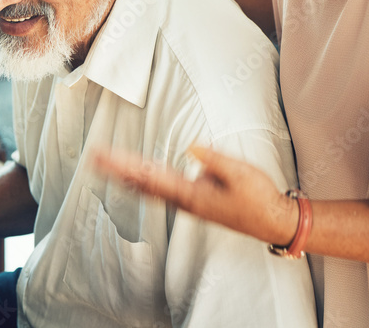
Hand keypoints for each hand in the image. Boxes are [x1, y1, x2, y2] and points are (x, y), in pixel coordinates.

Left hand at [91, 145, 297, 244]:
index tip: (106, 158)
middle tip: (94, 158)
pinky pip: (162, 192)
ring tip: (107, 167)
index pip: (151, 177)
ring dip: (127, 176)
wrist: (273, 221)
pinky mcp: (196, 203)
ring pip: (150, 189)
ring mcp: (189, 204)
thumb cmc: (259, 198)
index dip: (125, 166)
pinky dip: (144, 183)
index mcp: (192, 195)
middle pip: (144, 184)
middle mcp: (185, 202)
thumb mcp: (241, 174)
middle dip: (118, 170)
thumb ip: (215, 160)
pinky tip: (138, 180)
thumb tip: (191, 147)